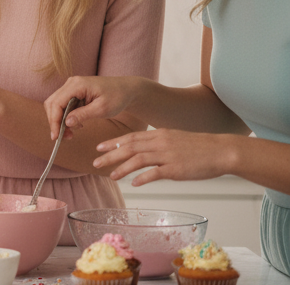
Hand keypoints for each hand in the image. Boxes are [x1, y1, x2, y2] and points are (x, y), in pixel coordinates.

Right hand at [44, 76, 140, 139]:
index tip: (56, 137)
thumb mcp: (102, 109)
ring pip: (56, 104)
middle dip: (55, 121)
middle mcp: (71, 83)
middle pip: (52, 103)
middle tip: (63, 137)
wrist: (127, 90)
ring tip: (71, 134)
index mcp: (77, 85)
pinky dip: (66, 117)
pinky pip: (63, 105)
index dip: (54, 121)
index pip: (56, 103)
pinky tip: (76, 125)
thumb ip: (83, 115)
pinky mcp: (74, 92)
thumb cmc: (118, 97)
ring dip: (59, 120)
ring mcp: (72, 87)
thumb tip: (66, 123)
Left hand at [93, 129, 235, 185]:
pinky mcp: (177, 169)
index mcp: (159, 134)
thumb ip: (157, 144)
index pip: (130, 137)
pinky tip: (134, 183)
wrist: (221, 151)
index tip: (99, 147)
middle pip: (129, 148)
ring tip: (111, 176)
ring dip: (122, 168)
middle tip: (95, 161)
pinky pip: (156, 173)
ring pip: (139, 160)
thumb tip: (142, 152)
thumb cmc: (198, 147)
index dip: (113, 142)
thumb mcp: (174, 139)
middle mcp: (160, 143)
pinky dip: (143, 178)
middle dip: (110, 155)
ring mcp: (168, 155)